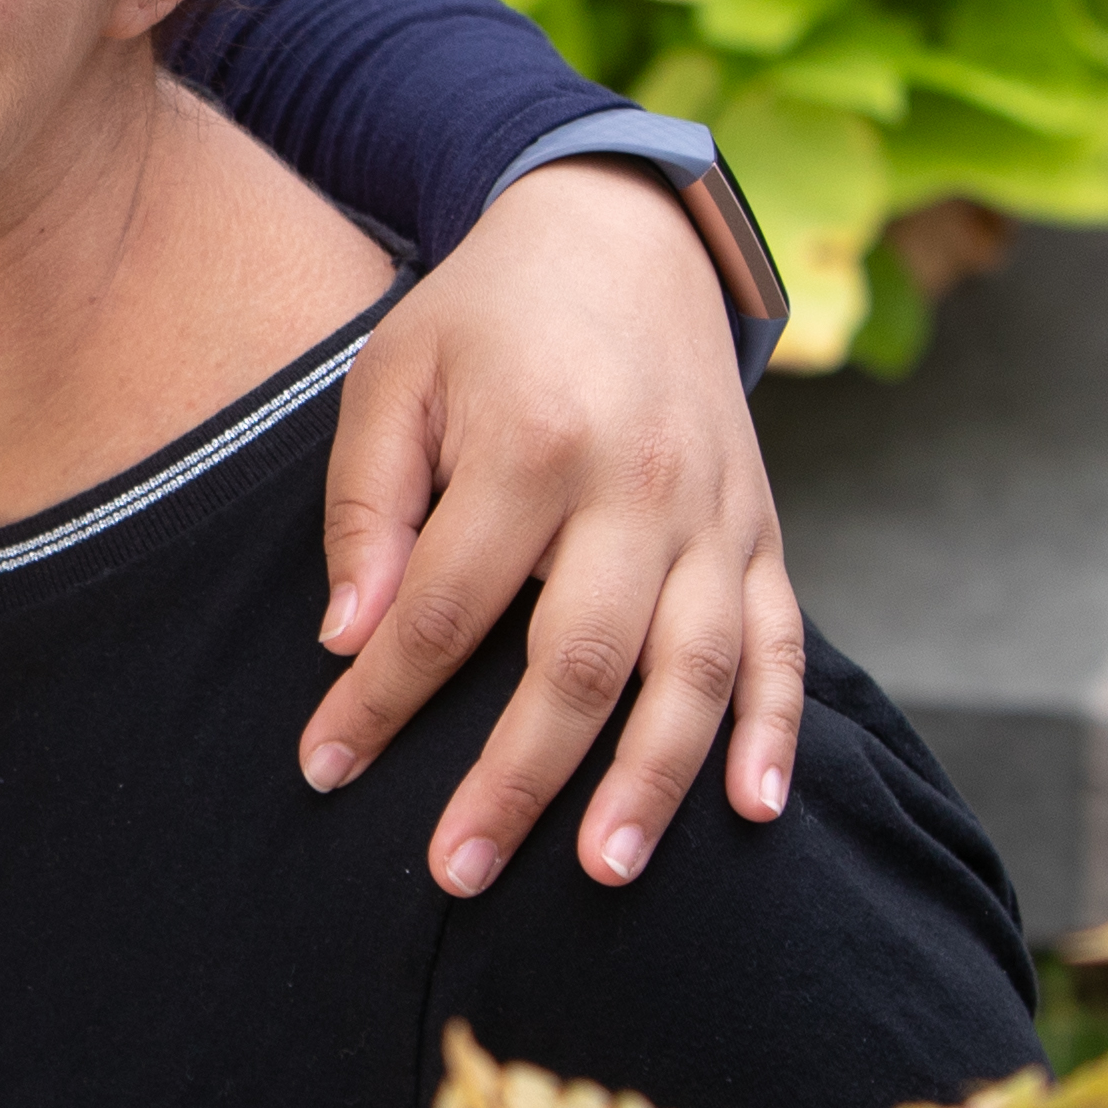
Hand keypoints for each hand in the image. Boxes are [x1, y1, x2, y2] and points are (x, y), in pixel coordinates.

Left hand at [300, 160, 808, 894]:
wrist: (622, 234)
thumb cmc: (484, 320)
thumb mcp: (394, 379)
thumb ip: (368, 509)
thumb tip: (349, 641)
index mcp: (532, 443)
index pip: (443, 607)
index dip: (380, 700)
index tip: (324, 768)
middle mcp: (636, 485)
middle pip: (576, 661)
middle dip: (514, 779)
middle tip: (456, 872)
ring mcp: (713, 513)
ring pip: (692, 670)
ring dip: (650, 782)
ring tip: (603, 873)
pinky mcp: (762, 529)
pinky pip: (782, 642)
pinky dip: (776, 730)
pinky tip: (756, 813)